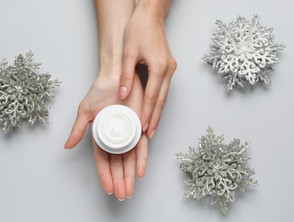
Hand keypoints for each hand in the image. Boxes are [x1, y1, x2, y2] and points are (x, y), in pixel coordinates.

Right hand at [65, 73, 147, 200]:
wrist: (118, 77)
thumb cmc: (100, 91)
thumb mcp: (85, 111)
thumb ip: (78, 129)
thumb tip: (66, 146)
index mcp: (101, 136)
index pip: (103, 161)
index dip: (105, 175)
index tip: (109, 189)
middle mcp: (115, 138)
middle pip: (117, 165)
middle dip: (119, 181)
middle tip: (121, 195)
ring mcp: (128, 133)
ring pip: (129, 159)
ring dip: (129, 175)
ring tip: (129, 190)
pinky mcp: (139, 127)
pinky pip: (141, 146)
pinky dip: (141, 159)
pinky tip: (140, 172)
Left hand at [119, 1, 175, 138]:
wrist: (150, 15)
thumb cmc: (139, 29)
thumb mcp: (128, 51)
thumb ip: (126, 75)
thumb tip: (123, 94)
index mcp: (160, 67)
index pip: (153, 97)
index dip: (148, 114)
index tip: (144, 128)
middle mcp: (168, 69)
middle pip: (162, 100)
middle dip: (156, 118)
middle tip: (151, 134)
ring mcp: (170, 68)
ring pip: (164, 96)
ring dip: (158, 112)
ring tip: (152, 127)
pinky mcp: (168, 66)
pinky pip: (164, 89)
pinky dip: (159, 101)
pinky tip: (154, 109)